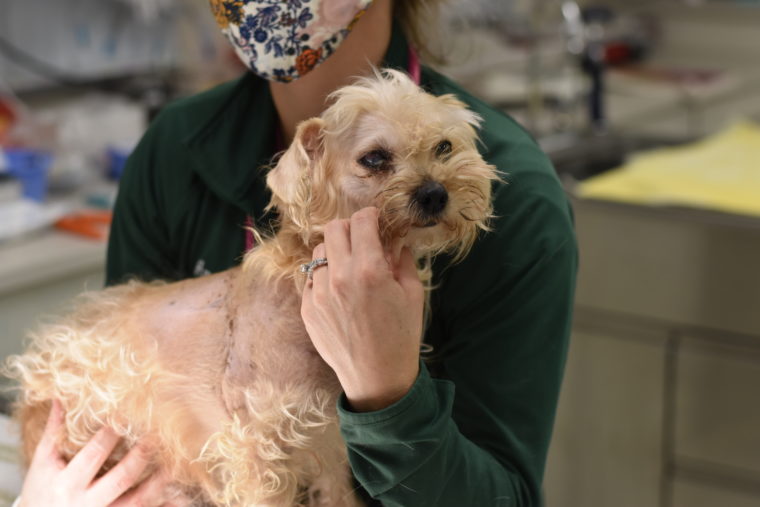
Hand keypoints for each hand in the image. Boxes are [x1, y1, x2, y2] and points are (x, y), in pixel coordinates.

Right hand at [19, 400, 177, 506]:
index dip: (112, 434)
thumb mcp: (42, 463)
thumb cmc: (41, 491)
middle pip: (122, 477)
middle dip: (142, 455)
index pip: (94, 454)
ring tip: (176, 462)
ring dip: (159, 482)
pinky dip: (163, 506)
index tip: (129, 412)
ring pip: (138, 501)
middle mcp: (86, 503)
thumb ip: (54, 431)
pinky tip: (180, 498)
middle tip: (161, 433)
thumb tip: (60, 396)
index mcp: (67, 483)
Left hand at [301, 207, 424, 411]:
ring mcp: (318, 294)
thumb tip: (395, 240)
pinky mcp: (307, 309)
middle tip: (363, 241)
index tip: (377, 222)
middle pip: (334, 229)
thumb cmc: (401, 337)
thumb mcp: (412, 294)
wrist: (377, 379)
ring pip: (319, 252)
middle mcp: (339, 277)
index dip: (371, 217)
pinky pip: (311, 278)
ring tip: (350, 267)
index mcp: (369, 270)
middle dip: (350, 229)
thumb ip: (403, 260)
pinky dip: (325, 276)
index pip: (361, 222)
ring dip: (335, 252)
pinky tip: (341, 291)